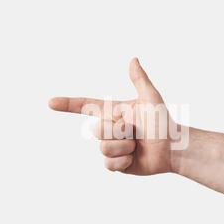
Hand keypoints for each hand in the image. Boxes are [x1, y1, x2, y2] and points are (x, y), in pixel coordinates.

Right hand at [49, 58, 180, 174]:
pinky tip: (135, 158)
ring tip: (137, 144)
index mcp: (113, 112)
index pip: (85, 106)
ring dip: (124, 146)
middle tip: (136, 132)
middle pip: (97, 130)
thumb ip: (140, 80)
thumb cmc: (163, 121)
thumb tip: (133, 59)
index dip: (67, 104)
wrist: (173, 149)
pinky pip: (109, 164)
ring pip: (103, 148)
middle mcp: (109, 129)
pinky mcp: (116, 164)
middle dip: (119, 130)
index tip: (50, 102)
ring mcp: (112, 147)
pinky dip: (124, 161)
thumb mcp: (150, 99)